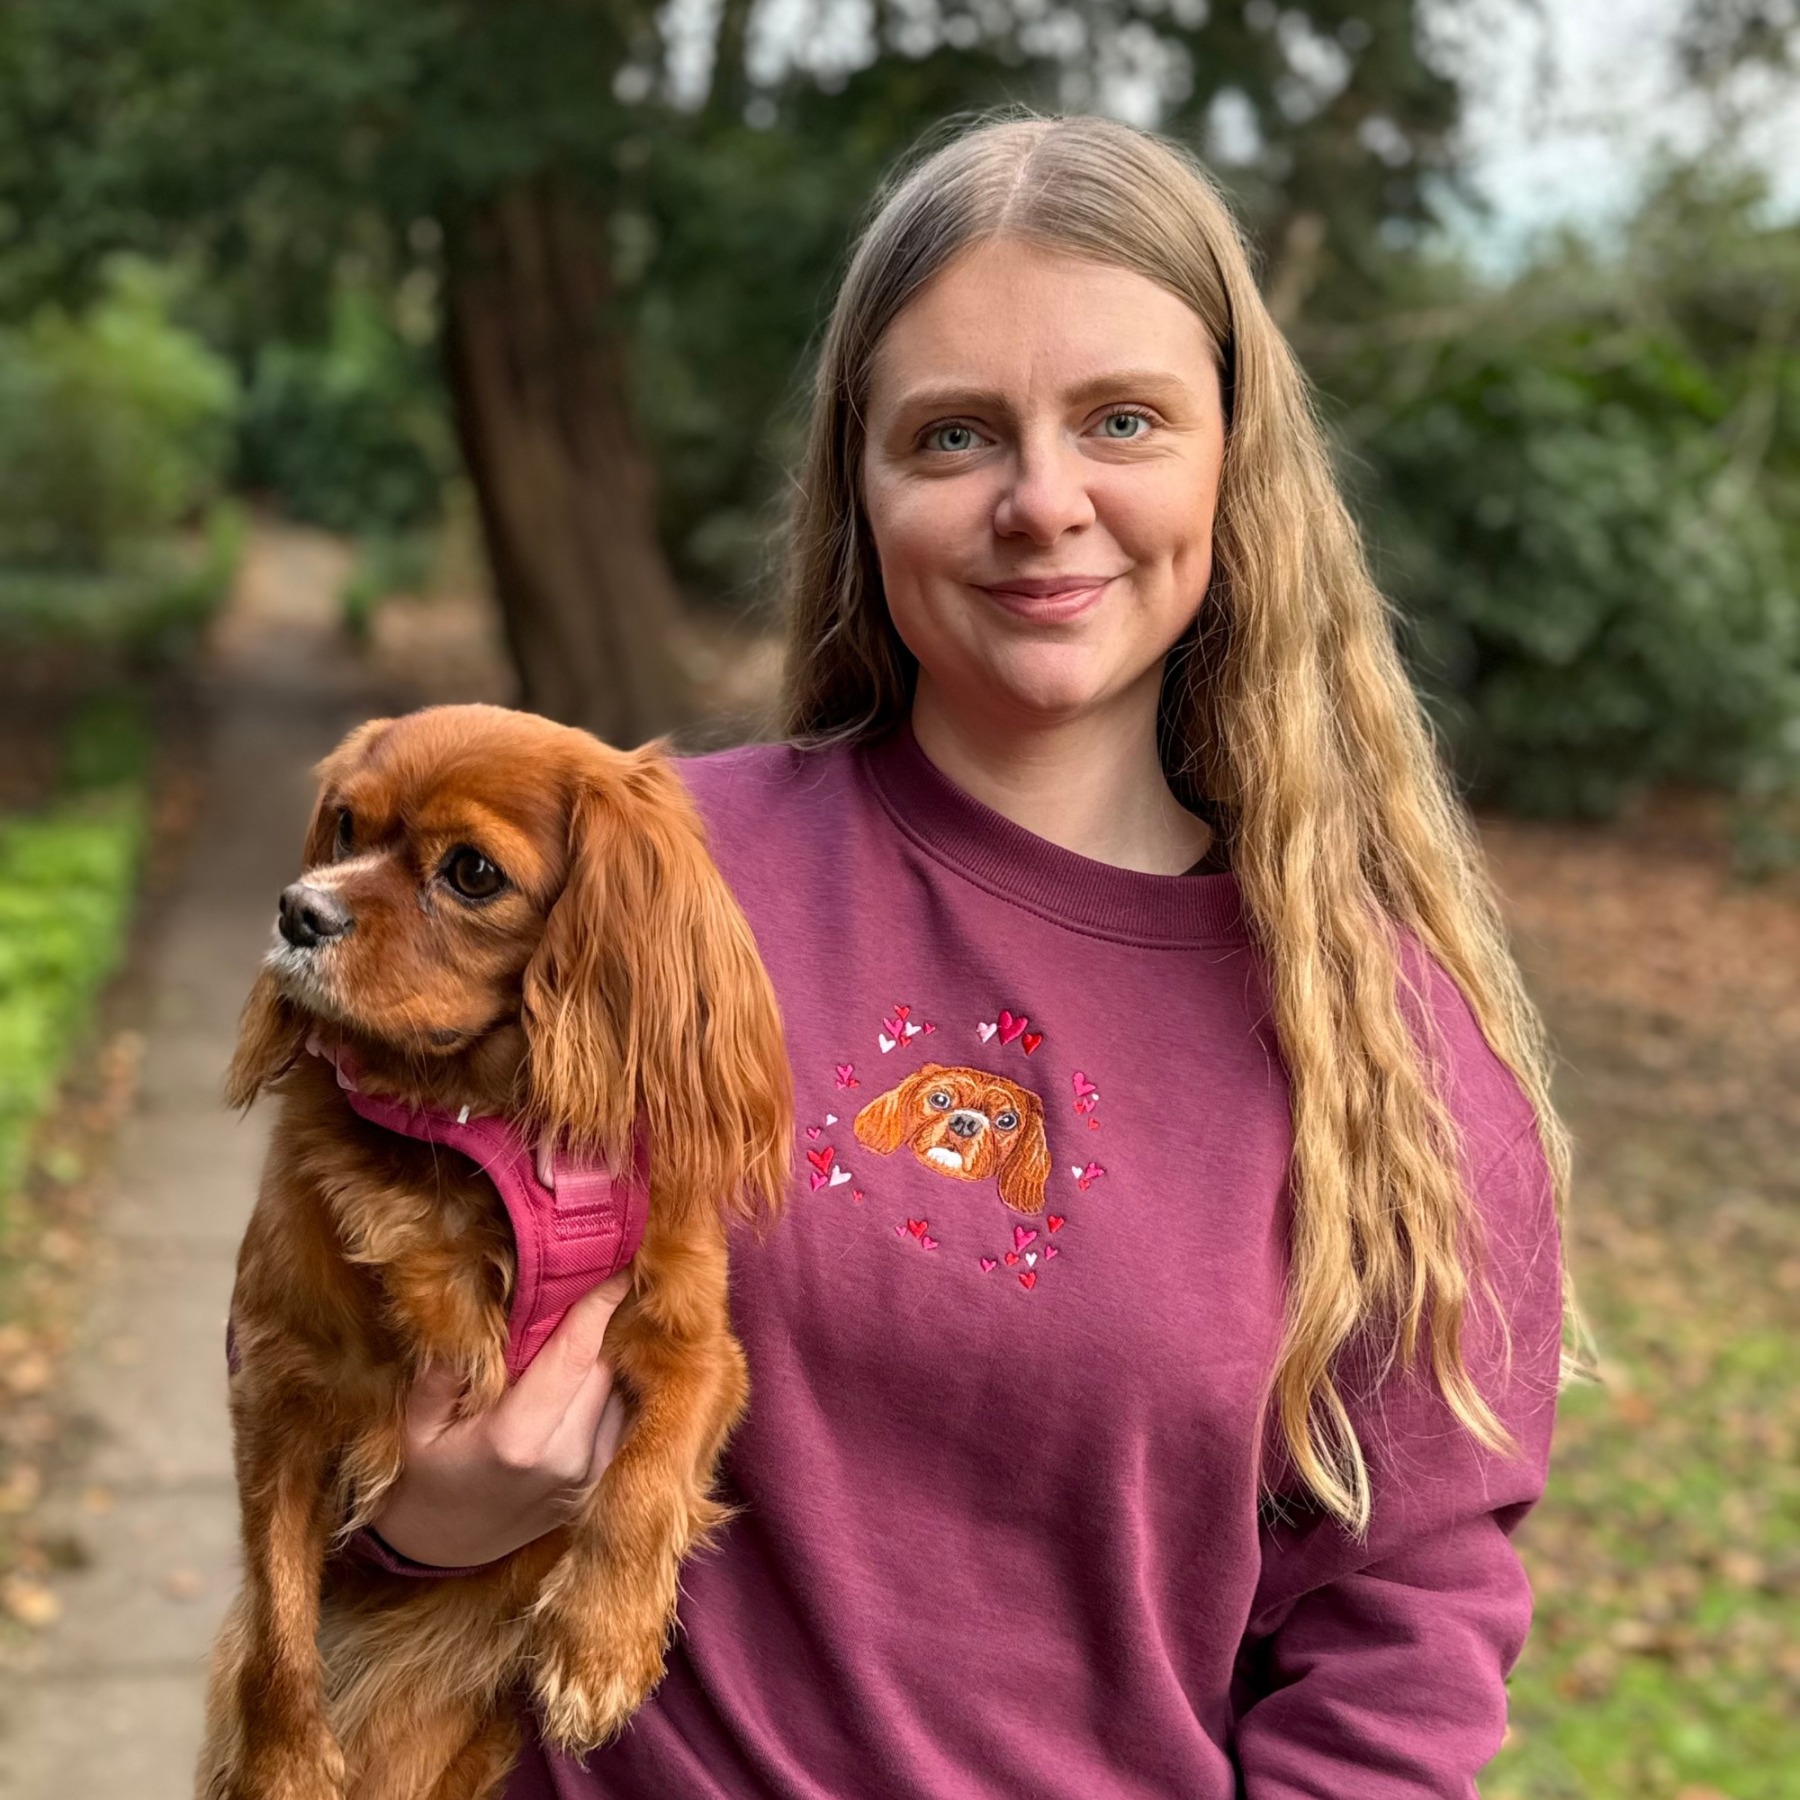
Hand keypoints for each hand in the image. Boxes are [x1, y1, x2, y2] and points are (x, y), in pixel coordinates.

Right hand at [370, 1266, 635, 1567]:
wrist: (439, 1551)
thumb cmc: (419, 1478)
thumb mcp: (414, 1423)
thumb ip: (445, 1369)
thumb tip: (470, 1305)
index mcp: (517, 1439)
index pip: (576, 1354)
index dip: (600, 1304)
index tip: (620, 1262)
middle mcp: (565, 1457)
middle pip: (604, 1365)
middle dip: (600, 1322)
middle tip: (590, 1279)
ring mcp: (588, 1474)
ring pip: (618, 1389)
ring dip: (607, 1354)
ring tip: (588, 1320)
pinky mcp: (599, 1483)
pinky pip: (620, 1416)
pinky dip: (609, 1386)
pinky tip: (590, 1367)